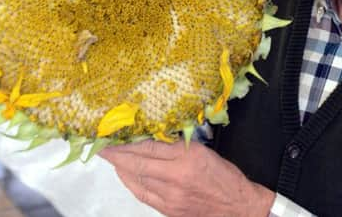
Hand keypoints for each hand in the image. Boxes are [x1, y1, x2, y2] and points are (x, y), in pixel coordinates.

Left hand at [99, 140, 274, 216]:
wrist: (238, 207)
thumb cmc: (225, 177)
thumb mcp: (204, 151)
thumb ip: (178, 145)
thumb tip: (153, 136)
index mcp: (187, 156)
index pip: (149, 146)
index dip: (128, 140)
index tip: (114, 133)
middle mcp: (176, 175)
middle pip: (137, 162)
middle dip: (116, 153)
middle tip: (102, 144)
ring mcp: (170, 195)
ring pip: (136, 178)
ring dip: (120, 167)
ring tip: (111, 157)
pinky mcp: (168, 209)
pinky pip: (142, 194)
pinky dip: (130, 182)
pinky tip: (125, 174)